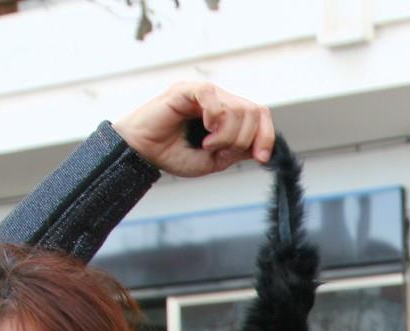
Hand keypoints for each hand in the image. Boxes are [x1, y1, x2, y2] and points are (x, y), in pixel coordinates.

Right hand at [111, 81, 274, 176]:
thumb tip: (258, 147)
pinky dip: (213, 116)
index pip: (260, 115)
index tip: (260, 157)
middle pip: (253, 111)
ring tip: (208, 144)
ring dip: (227, 134)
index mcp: (226, 116)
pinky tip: (204, 127)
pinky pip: (211, 95)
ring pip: (236, 107)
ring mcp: (203, 94)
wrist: (143, 153)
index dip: (266, 136)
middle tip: (220, 150)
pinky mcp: (186, 89)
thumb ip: (235, 152)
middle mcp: (218, 101)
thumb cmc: (172, 155)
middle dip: (243, 138)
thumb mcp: (212, 162)